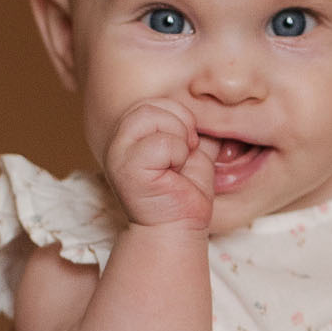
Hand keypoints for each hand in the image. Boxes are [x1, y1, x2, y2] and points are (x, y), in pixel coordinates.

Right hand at [105, 98, 217, 231]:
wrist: (178, 228)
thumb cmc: (183, 192)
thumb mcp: (192, 151)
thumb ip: (195, 128)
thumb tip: (213, 109)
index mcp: (131, 134)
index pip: (154, 102)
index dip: (180, 117)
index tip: (188, 146)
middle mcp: (117, 140)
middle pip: (151, 105)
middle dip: (180, 124)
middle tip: (185, 154)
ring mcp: (117, 153)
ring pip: (152, 116)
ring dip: (178, 140)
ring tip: (177, 164)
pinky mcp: (125, 167)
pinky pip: (160, 142)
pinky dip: (178, 156)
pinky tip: (173, 175)